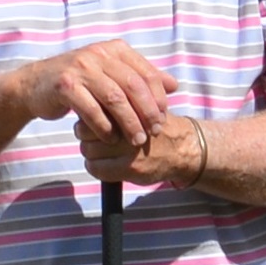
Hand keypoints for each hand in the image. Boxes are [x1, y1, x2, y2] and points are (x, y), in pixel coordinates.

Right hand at [11, 38, 180, 173]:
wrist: (35, 84)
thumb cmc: (79, 82)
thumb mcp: (111, 74)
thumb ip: (140, 78)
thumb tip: (174, 85)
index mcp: (114, 49)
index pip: (146, 74)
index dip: (158, 98)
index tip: (164, 118)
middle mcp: (99, 54)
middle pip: (133, 86)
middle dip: (147, 112)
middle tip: (155, 132)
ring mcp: (81, 68)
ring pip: (114, 98)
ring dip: (129, 122)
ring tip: (137, 140)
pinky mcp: (65, 85)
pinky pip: (91, 109)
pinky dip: (104, 127)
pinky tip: (110, 139)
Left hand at [81, 110, 209, 188]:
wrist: (180, 148)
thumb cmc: (153, 125)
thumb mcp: (139, 103)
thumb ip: (115, 99)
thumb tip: (85, 96)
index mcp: (129, 107)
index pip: (92, 109)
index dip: (89, 117)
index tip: (94, 121)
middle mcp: (128, 126)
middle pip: (85, 130)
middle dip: (86, 135)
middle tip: (94, 138)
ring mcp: (129, 149)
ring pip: (88, 150)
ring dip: (91, 152)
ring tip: (102, 151)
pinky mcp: (130, 168)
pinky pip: (96, 169)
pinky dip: (95, 168)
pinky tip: (105, 164)